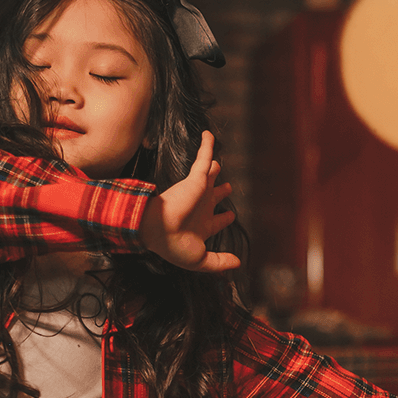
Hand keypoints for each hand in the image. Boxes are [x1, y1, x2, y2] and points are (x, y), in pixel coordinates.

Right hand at [139, 132, 239, 272]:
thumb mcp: (201, 260)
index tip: (231, 216)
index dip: (225, 218)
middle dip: (221, 191)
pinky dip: (207, 145)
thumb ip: (220, 262)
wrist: (159, 230)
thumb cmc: (175, 246)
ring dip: (213, 168)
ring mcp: (198, 191)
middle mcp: (200, 207)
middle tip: (227, 187)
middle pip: (214, 195)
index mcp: (201, 225)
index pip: (216, 220)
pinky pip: (203, 158)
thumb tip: (238, 263)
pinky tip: (209, 134)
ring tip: (216, 161)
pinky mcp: (195, 179)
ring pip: (209, 176)